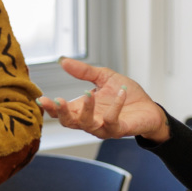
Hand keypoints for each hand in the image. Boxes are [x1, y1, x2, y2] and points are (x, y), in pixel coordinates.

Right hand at [38, 57, 168, 140]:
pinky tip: (120, 93)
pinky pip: (112, 121)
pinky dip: (115, 106)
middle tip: (58, 101)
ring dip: (86, 110)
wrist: (150, 108)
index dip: (51, 107)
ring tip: (88, 93)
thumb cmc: (127, 95)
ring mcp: (104, 127)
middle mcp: (91, 120)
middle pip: (69, 123)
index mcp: (84, 109)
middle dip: (62, 113)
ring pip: (88, 125)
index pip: (62, 112)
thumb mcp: (104, 78)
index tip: (41, 99)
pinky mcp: (120, 130)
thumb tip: (63, 61)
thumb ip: (84, 72)